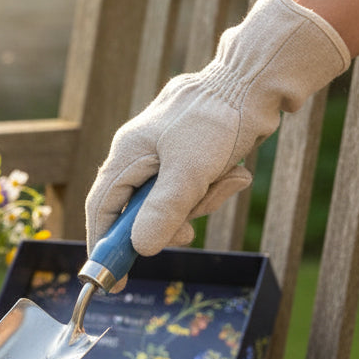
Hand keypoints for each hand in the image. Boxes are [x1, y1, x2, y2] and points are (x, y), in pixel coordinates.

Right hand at [85, 0, 349, 257]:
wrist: (257, 80)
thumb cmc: (218, 118)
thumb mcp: (190, 171)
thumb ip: (163, 211)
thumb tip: (141, 249)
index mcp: (126, 155)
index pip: (102, 209)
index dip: (105, 246)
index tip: (116, 279)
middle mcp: (139, 156)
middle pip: (140, 211)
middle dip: (171, 222)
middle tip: (191, 230)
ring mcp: (164, 156)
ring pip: (173, 202)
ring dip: (202, 202)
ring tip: (226, 181)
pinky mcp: (190, 156)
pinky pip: (194, 189)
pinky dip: (214, 188)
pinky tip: (234, 172)